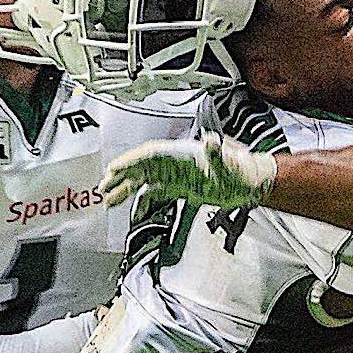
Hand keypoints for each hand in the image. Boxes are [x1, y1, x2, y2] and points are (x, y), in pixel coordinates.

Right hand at [100, 132, 276, 210]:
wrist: (248, 184)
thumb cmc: (238, 172)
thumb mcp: (227, 164)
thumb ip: (216, 154)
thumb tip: (212, 141)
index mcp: (181, 154)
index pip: (150, 154)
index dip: (131, 161)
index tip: (114, 168)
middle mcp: (175, 164)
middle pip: (141, 167)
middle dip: (121, 176)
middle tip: (103, 187)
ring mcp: (176, 177)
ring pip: (144, 181)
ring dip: (127, 190)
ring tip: (109, 201)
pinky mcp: (179, 189)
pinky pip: (155, 194)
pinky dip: (143, 202)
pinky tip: (133, 212)